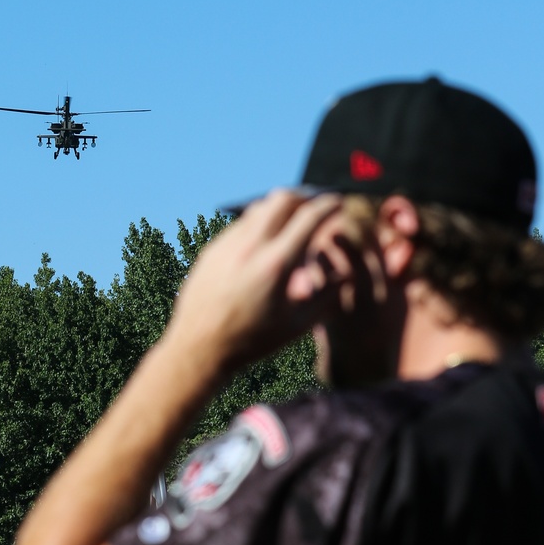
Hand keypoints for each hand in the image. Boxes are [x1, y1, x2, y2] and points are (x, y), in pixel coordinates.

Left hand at [165, 190, 344, 377]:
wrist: (198, 348)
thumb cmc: (252, 342)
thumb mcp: (297, 326)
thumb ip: (326, 298)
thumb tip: (345, 275)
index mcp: (276, 265)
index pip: (309, 217)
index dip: (329, 205)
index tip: (338, 202)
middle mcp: (250, 247)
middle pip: (282, 199)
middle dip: (304, 196)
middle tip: (315, 206)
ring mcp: (227, 245)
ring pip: (259, 208)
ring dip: (280, 208)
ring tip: (292, 221)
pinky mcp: (212, 250)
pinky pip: (240, 225)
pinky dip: (259, 224)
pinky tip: (265, 241)